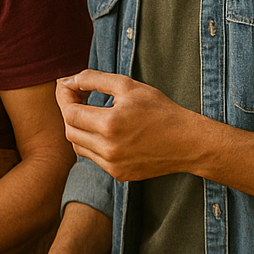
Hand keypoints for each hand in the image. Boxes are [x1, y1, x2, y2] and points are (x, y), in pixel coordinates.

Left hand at [56, 70, 204, 182]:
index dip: (64, 97)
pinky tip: (102, 131)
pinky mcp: (119, 174)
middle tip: (77, 96)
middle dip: (69, 112)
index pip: (69, 112)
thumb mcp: (128, 86)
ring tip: (89, 112)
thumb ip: (94, 79)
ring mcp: (113, 165)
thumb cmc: (161, 110)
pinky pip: (93, 158)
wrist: (189, 142)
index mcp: (109, 125)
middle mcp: (108, 149)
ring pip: (78, 146)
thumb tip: (68, 80)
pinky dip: (91, 144)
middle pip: (70, 130)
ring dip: (78, 128)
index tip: (67, 86)